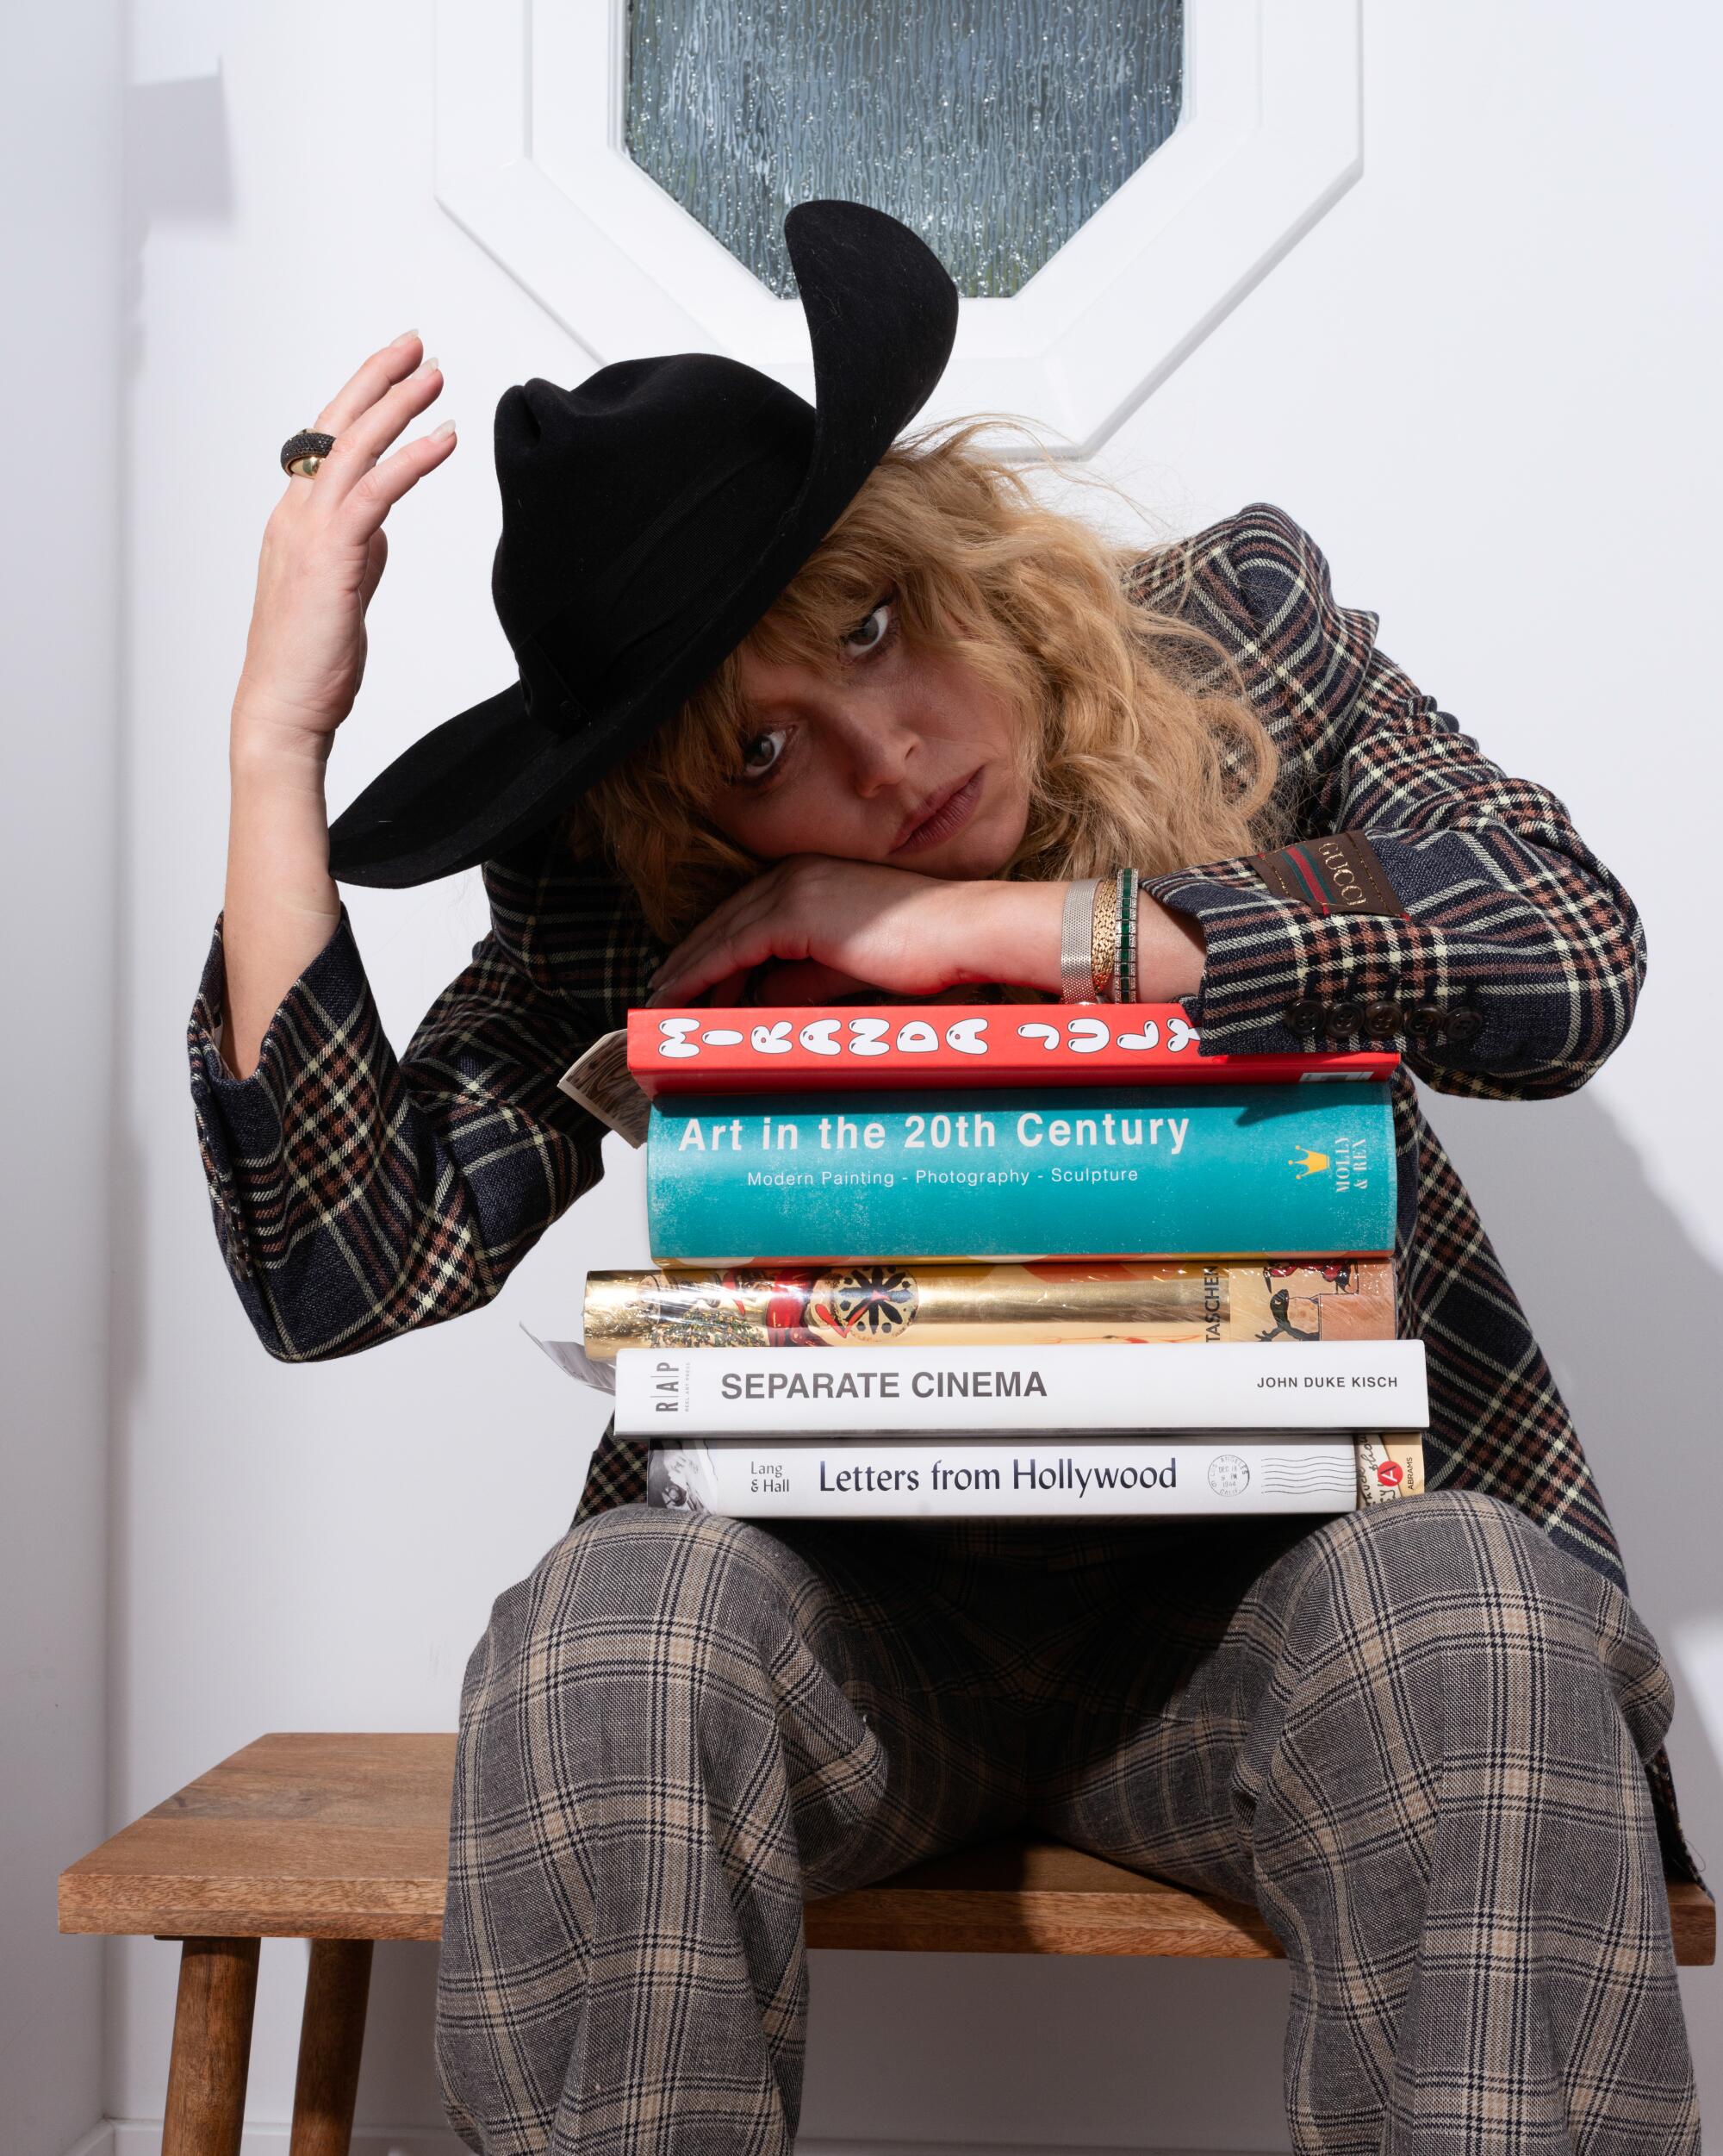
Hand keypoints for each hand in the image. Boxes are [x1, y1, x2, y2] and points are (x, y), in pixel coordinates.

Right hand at [232, 328, 455, 759]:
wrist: (284, 708)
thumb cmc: (310, 660)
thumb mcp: (342, 592)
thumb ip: (359, 553)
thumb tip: (381, 529)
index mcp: (295, 520)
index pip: (326, 443)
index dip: (361, 402)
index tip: (395, 372)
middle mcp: (295, 514)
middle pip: (336, 427)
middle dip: (377, 381)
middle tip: (415, 346)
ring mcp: (309, 532)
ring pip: (353, 448)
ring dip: (397, 406)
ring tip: (434, 376)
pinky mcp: (332, 557)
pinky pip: (375, 493)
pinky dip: (412, 460)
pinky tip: (443, 438)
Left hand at [642, 857, 1066, 1006]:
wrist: (964, 935)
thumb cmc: (927, 952)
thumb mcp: (850, 968)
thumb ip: (804, 977)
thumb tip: (764, 995)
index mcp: (814, 879)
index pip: (747, 915)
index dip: (712, 949)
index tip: (688, 979)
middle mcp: (797, 875)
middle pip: (725, 920)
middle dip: (689, 957)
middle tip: (661, 992)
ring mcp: (794, 889)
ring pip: (721, 932)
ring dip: (686, 968)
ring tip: (660, 1000)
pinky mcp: (795, 912)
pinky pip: (732, 947)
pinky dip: (699, 972)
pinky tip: (678, 994)